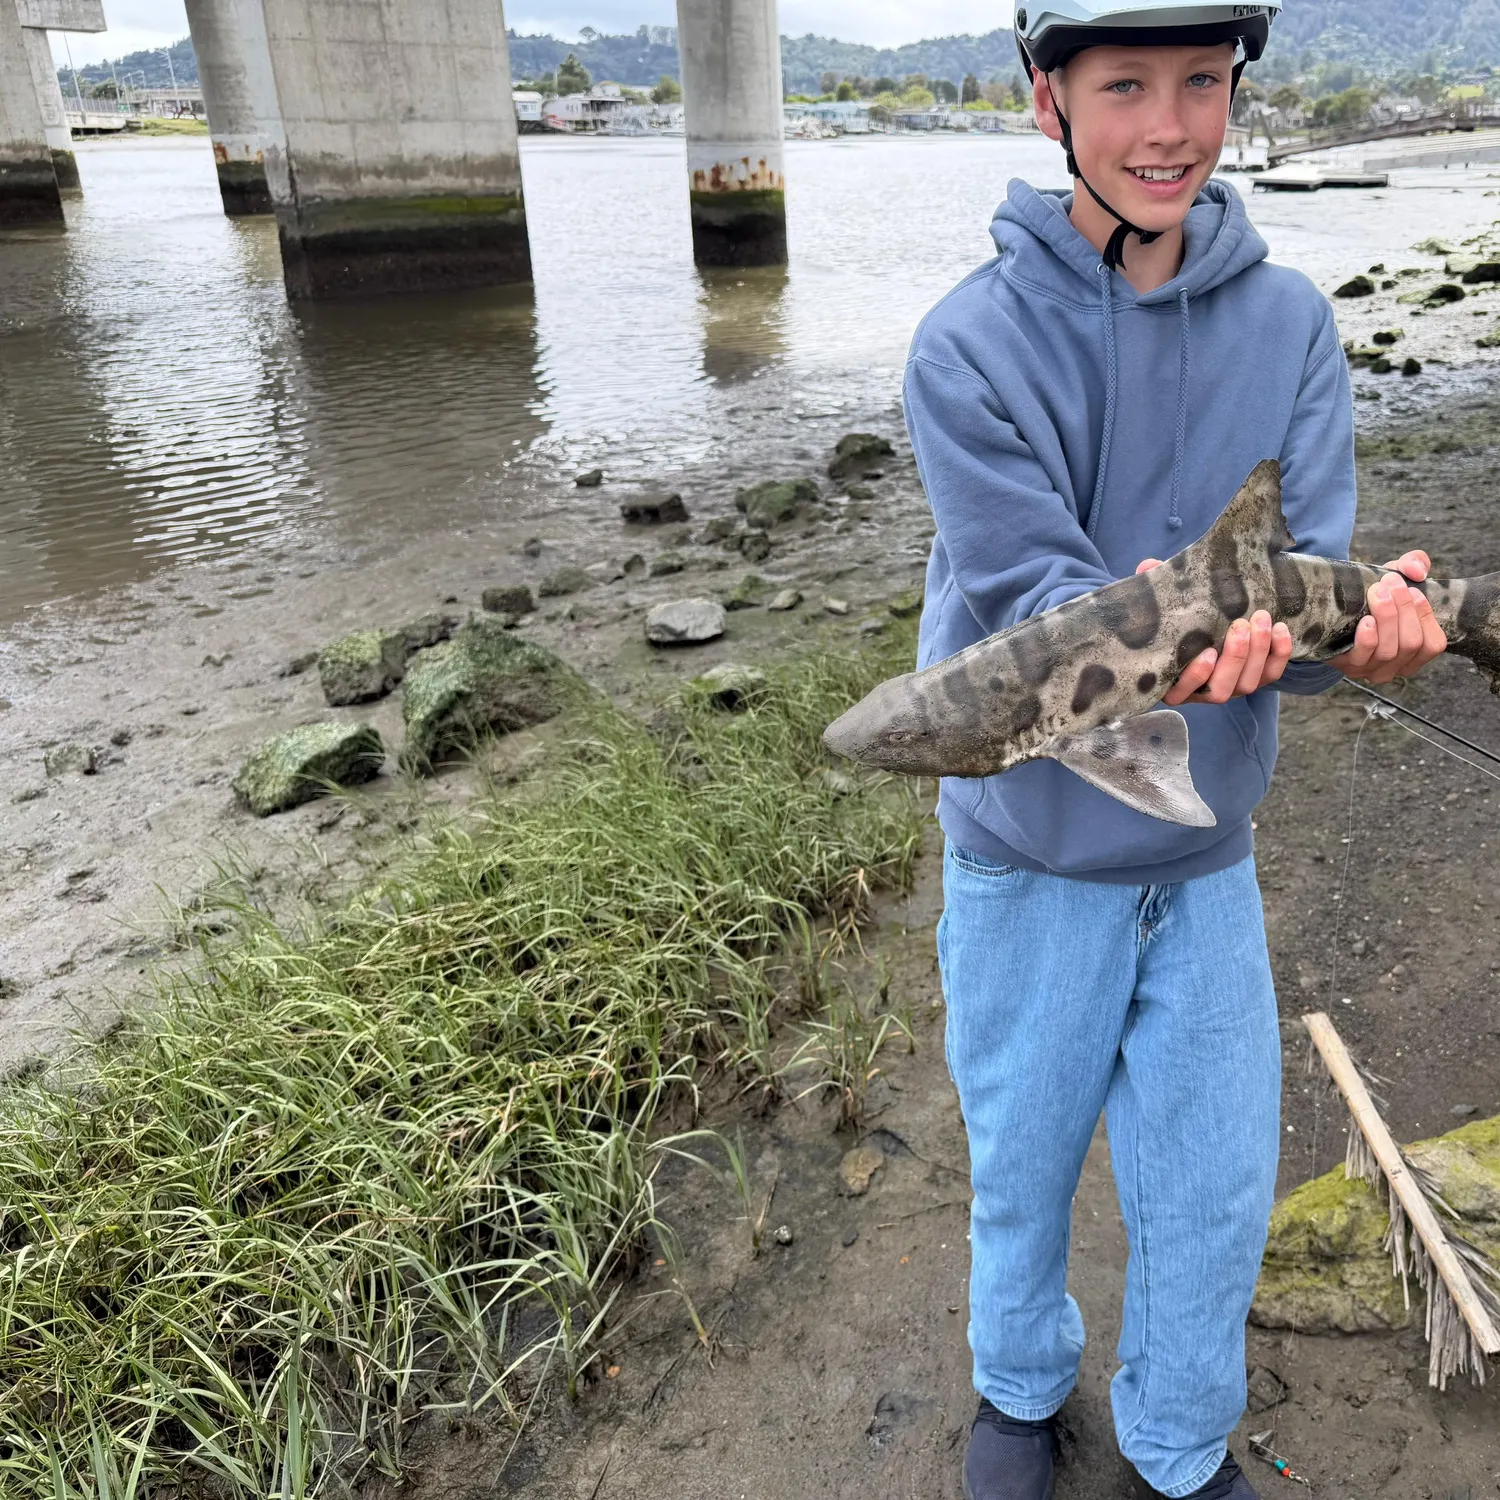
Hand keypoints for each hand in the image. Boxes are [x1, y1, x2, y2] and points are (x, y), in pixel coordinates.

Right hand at [1135, 558, 1292, 703]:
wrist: (1212, 620)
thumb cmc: (1181, 619)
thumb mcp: (1166, 607)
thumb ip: (1157, 593)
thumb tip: (1148, 567)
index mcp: (1173, 682)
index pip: (1181, 692)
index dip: (1196, 676)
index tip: (1207, 653)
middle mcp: (1202, 691)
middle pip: (1221, 689)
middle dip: (1235, 657)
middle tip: (1241, 625)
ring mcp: (1231, 687)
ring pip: (1247, 684)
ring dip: (1258, 652)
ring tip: (1261, 618)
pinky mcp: (1256, 678)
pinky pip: (1271, 674)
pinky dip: (1279, 654)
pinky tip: (1280, 628)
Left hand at [1329, 551, 1446, 683]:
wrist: (1335, 608)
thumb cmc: (1375, 595)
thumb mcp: (1397, 576)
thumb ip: (1414, 564)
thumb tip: (1417, 570)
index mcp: (1417, 651)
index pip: (1434, 644)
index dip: (1426, 617)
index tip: (1413, 589)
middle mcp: (1398, 665)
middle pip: (1411, 643)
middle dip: (1403, 609)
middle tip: (1390, 583)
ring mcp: (1372, 669)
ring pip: (1389, 650)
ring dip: (1386, 618)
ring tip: (1377, 593)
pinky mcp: (1348, 666)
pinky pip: (1363, 656)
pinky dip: (1367, 638)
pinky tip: (1365, 620)